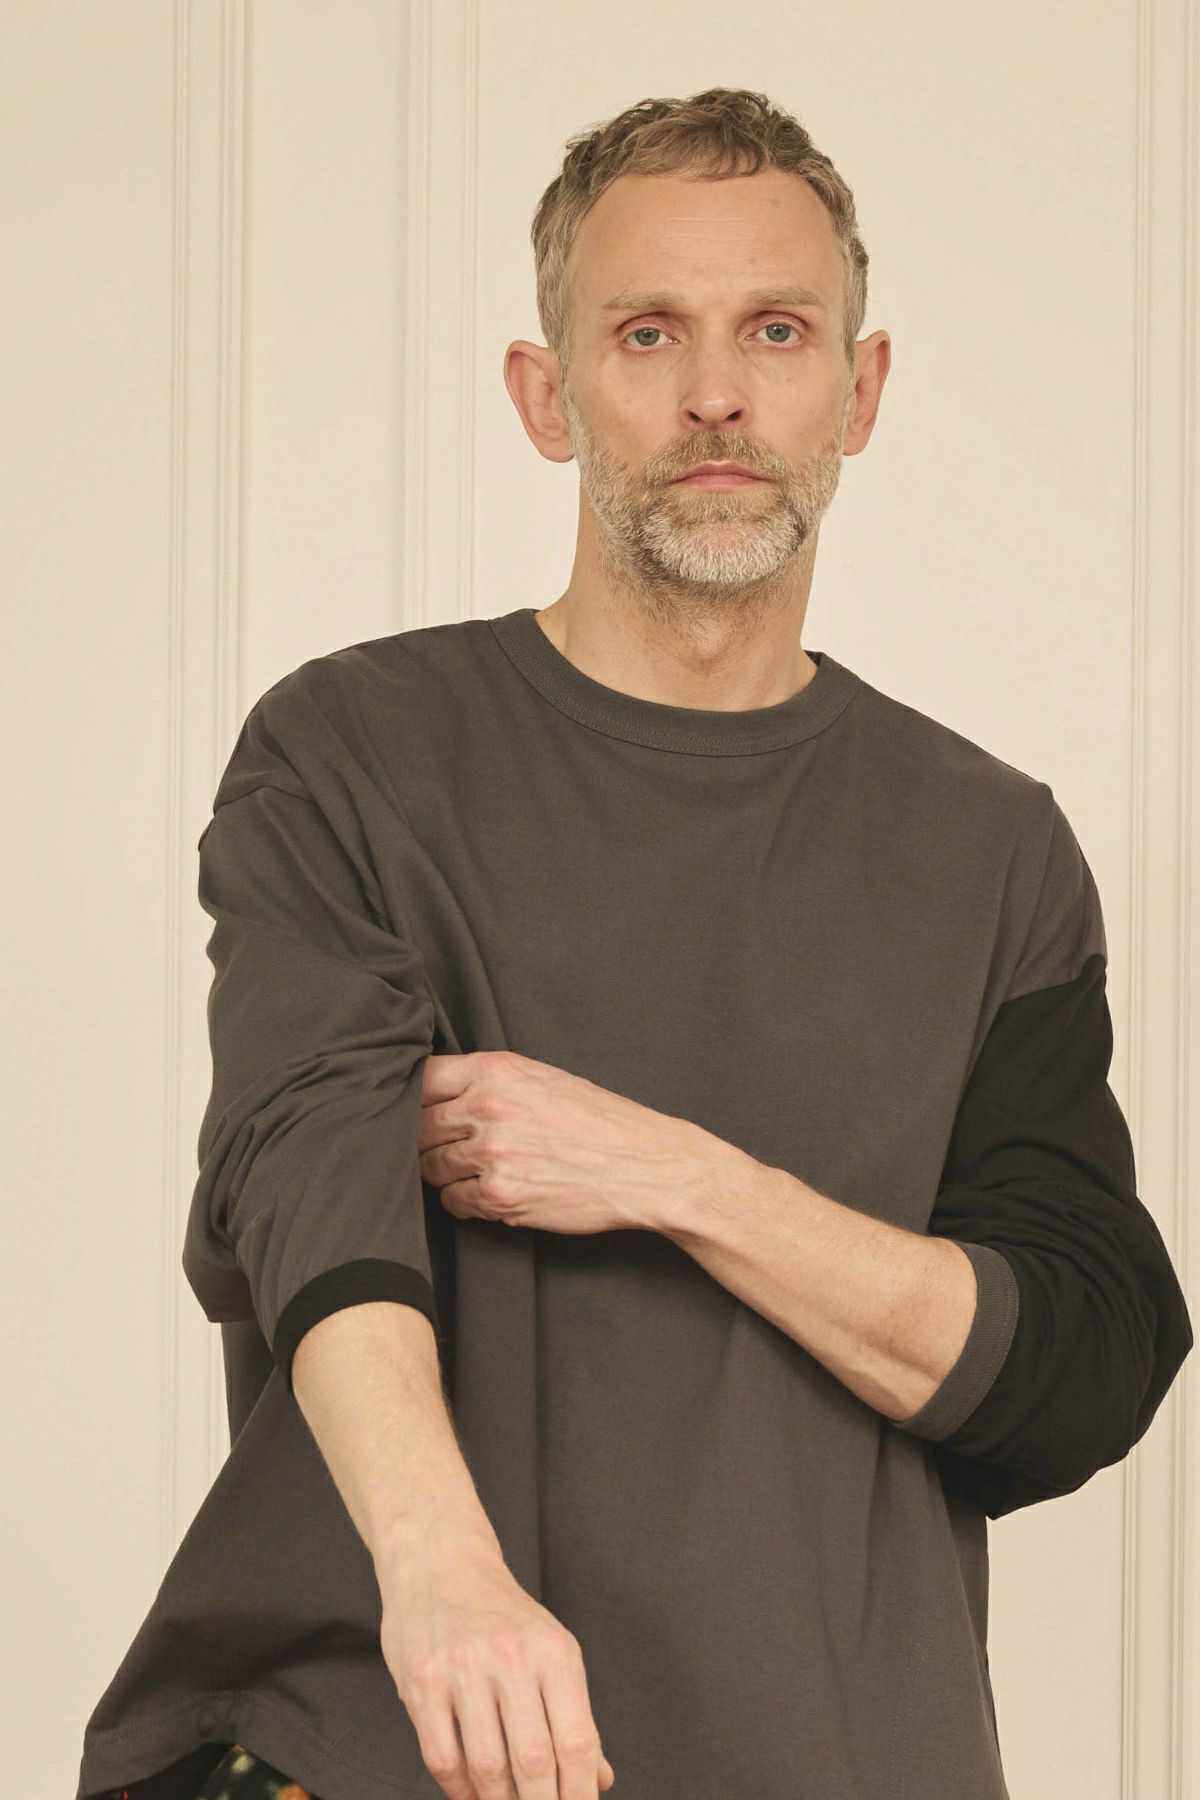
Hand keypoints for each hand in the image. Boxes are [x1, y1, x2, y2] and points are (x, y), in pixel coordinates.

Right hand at [379, 1532, 615, 1799]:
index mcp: (555, 1652)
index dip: (580, 1795)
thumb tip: (599, 1780)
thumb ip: (574, 1716)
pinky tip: (470, 1794)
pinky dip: (459, 1790)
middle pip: (535, 1761)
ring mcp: (463, 1668)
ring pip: (488, 1766)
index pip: (577, 1742)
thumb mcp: (550, 1650)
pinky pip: (442, 1757)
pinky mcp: (422, 1680)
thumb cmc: (501, 1615)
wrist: (440, 1562)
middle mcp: (512, 1657)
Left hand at [418, 1048, 710, 1235]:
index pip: (421, 1077)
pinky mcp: (500, 1195)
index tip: (417, 1110)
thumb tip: (436, 1091)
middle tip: (449, 1147)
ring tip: (478, 1171)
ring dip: (445, 1173)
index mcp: (497, 1071)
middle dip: (427, 1140)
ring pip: (431, 1166)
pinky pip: (454, 1202)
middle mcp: (487, 1107)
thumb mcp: (544, 1079)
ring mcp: (491, 1153)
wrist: (644, 1164)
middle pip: (417, 1127)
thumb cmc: (600, 1121)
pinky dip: (465, 1202)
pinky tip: (491, 1194)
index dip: (413, 1096)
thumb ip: (490, 1080)